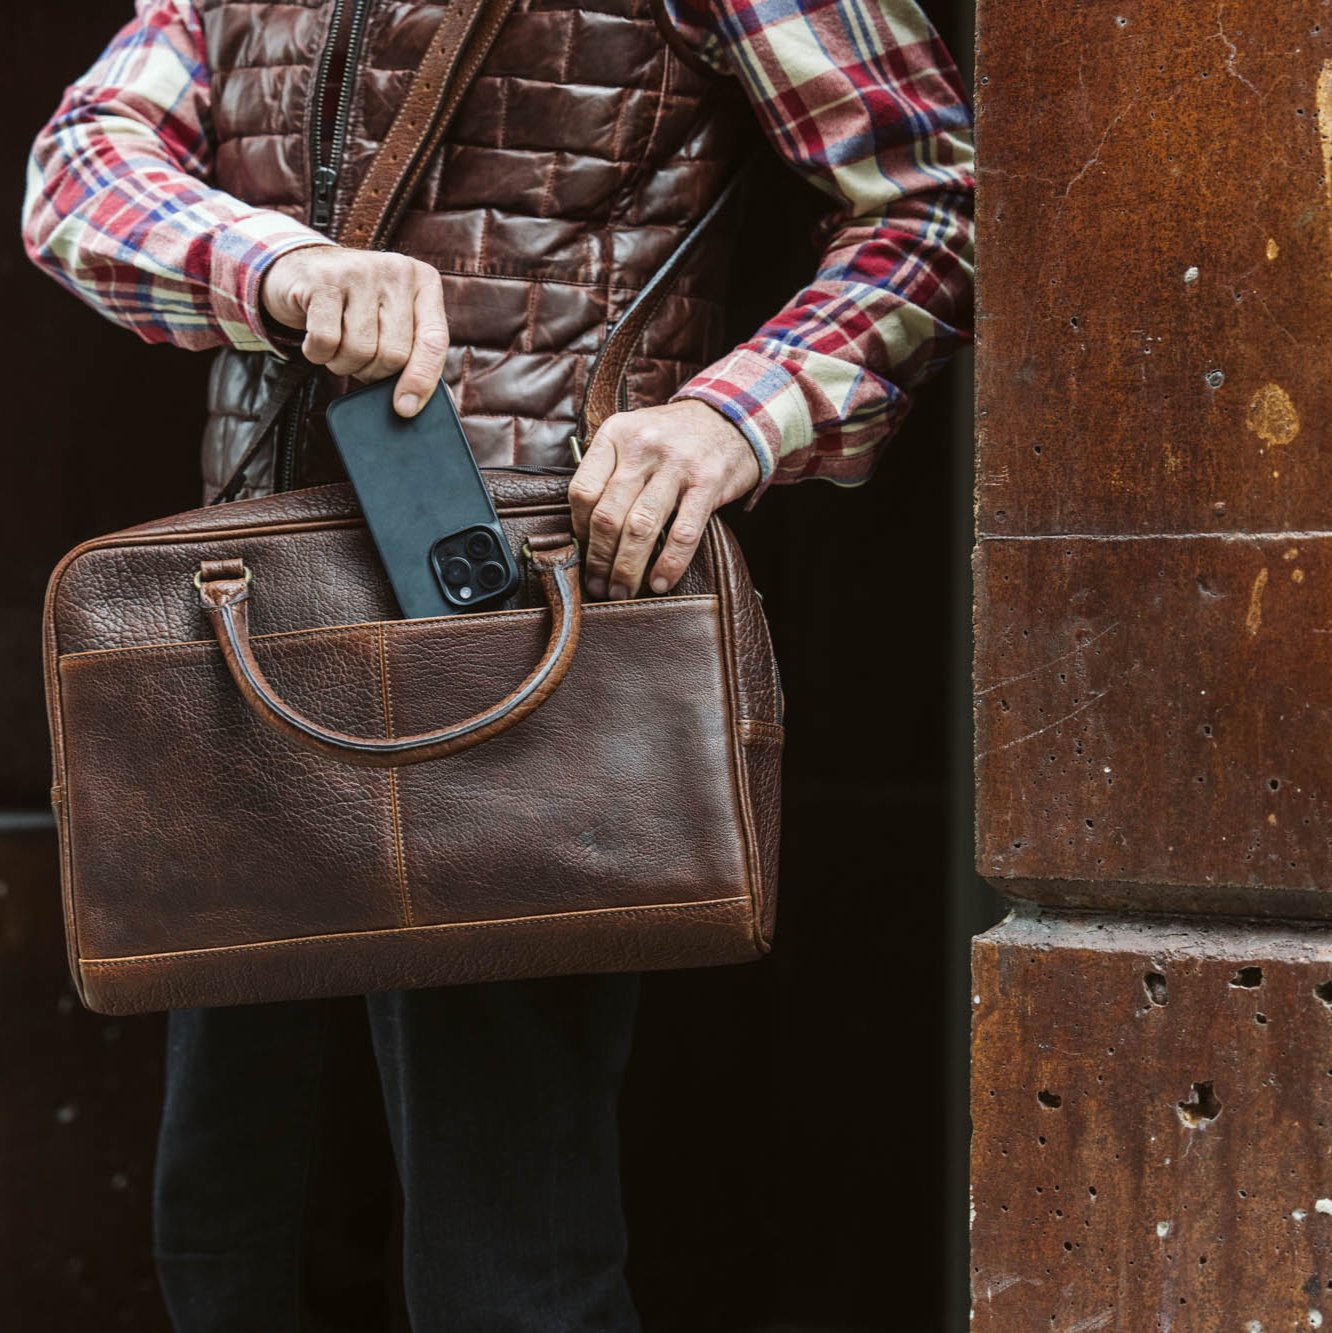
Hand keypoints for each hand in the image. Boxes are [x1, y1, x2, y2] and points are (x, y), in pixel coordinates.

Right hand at [261, 246, 448, 416]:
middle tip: (360, 360)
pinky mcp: (323, 279)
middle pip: (394, 353)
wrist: (304, 268)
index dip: (422, 380)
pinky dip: (317, 353)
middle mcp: (397, 270)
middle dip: (372, 371)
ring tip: (338, 345)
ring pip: (360, 350)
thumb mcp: (394, 320)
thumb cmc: (356, 306)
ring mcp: (360, 270)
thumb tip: (418, 403)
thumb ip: (415, 354)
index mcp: (424, 282)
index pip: (434, 341)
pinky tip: (316, 338)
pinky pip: (326, 341)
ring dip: (343, 364)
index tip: (405, 408)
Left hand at [568, 398, 760, 598]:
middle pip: (608, 515)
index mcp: (616, 434)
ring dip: (627, 568)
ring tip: (623, 591)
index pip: (582, 490)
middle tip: (599, 586)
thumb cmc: (675, 436)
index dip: (579, 529)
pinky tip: (660, 582)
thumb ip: (609, 470)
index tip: (584, 551)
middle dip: (599, 560)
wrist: (733, 415)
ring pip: (640, 528)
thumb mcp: (634, 435)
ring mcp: (677, 464)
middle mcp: (643, 446)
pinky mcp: (708, 482)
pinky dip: (669, 564)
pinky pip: (683, 533)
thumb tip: (585, 529)